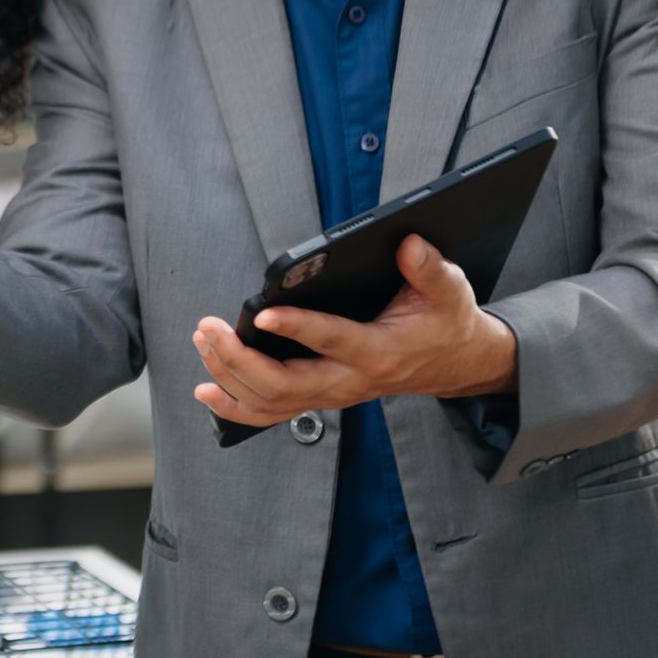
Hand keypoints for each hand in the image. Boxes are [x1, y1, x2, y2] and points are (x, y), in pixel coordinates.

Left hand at [191, 235, 517, 427]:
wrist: (454, 362)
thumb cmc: (444, 321)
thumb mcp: (449, 289)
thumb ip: (429, 268)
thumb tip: (407, 243)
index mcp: (380, 351)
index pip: (332, 340)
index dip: (297, 328)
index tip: (262, 313)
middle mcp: (350, 381)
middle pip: (285, 384)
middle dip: (239, 359)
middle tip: (208, 328)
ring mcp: (332, 395)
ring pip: (271, 401)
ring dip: (229, 375)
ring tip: (203, 340)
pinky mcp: (320, 399)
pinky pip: (271, 414)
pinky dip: (234, 406)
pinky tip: (206, 390)